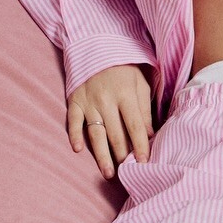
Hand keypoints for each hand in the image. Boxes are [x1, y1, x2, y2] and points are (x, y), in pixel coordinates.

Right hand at [68, 63, 155, 178]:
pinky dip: (74, 135)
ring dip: (102, 155)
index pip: (135, 126)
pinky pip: (73, 121)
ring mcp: (88, 102)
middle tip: (127, 172)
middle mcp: (106, 100)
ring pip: (96, 133)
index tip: (144, 162)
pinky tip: (78, 149)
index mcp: (126, 95)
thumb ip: (145, 109)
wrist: (97, 49)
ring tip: (108, 173)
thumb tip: (149, 135)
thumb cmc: (124, 70)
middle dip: (122, 155)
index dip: (140, 146)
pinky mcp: (74, 101)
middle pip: (116, 134)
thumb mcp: (141, 84)